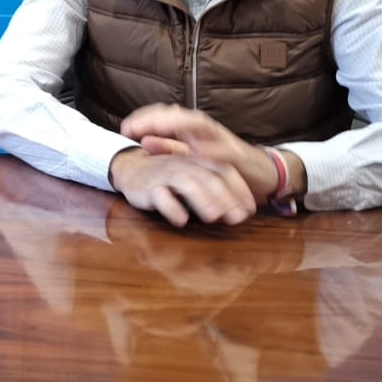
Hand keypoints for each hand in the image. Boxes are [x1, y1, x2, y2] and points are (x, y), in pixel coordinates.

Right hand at [108, 147, 256, 227]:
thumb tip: (240, 212)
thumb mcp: (193, 177)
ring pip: (187, 184)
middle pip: (209, 178)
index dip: (239, 190)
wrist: (131, 168)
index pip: (224, 172)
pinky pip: (160, 196)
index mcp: (199, 161)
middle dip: (225, 198)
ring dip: (202, 200)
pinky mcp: (149, 187)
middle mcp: (185, 165)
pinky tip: (181, 220)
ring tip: (214, 217)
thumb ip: (214, 190)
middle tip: (238, 218)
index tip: (250, 210)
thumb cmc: (168, 176)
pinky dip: (171, 207)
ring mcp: (167, 175)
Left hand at [119, 104, 299, 205]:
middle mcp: (205, 130)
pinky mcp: (238, 155)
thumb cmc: (222, 164)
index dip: (144, 119)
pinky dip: (210, 149)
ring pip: (198, 125)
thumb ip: (170, 148)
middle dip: (154, 119)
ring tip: (157, 127)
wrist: (262, 173)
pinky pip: (224, 149)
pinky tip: (196, 150)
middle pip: (177, 115)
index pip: (165, 116)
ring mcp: (222, 139)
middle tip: (131, 127)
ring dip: (177, 124)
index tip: (124, 129)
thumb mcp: (191, 156)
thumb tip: (143, 142)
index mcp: (192, 130)